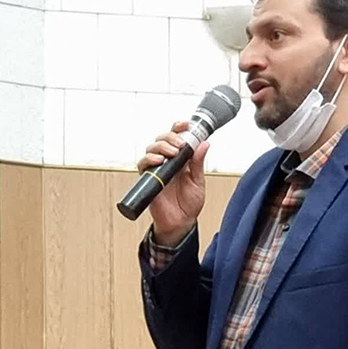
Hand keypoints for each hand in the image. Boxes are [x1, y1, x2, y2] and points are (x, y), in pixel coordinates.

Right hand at [137, 121, 208, 246]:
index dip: (179, 127)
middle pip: (163, 139)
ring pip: (152, 148)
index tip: (186, 124)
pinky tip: (159, 161)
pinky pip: (143, 164)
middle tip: (181, 144)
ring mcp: (157, 170)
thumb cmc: (188, 205)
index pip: (177, 137)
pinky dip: (149, 159)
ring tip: (172, 153)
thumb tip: (204, 144)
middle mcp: (167, 162)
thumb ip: (198, 163)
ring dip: (161, 146)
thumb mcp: (198, 182)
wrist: (181, 223)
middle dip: (171, 137)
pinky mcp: (149, 179)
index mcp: (181, 160)